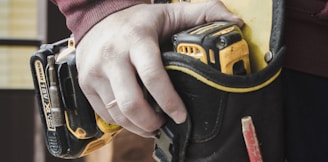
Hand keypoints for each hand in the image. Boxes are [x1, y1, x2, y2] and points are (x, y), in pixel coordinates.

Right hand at [76, 0, 242, 136]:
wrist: (97, 18)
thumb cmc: (137, 20)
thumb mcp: (169, 12)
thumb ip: (203, 12)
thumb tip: (234, 24)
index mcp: (136, 40)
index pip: (153, 76)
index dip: (170, 101)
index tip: (181, 116)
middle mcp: (112, 57)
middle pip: (131, 103)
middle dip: (152, 122)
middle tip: (165, 124)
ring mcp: (95, 72)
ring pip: (117, 113)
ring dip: (138, 126)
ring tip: (152, 124)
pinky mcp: (86, 84)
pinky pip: (105, 113)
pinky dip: (123, 122)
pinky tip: (135, 118)